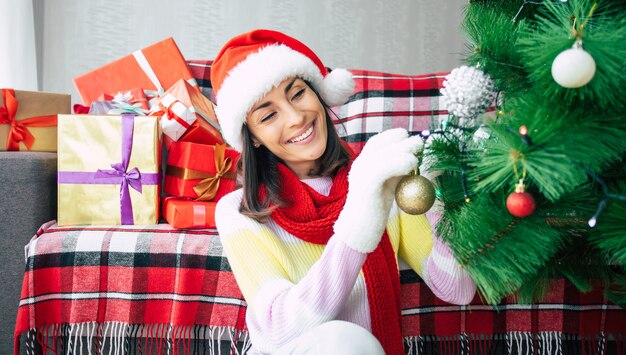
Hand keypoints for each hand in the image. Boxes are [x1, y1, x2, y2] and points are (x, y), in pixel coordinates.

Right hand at [334, 128, 422, 252]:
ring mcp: (361, 174)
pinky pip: (383, 168)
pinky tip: (411, 165)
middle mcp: (360, 165)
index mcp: (363, 163)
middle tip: (420, 144)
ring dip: (403, 150)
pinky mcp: (366, 185)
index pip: (379, 141)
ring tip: (417, 156)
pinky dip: (399, 163)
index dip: (396, 136)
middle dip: (403, 141)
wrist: (359, 231)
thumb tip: (414, 159)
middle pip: (382, 143)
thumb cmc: (375, 210)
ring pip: (383, 153)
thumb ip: (397, 172)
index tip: (412, 139)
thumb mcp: (388, 185)